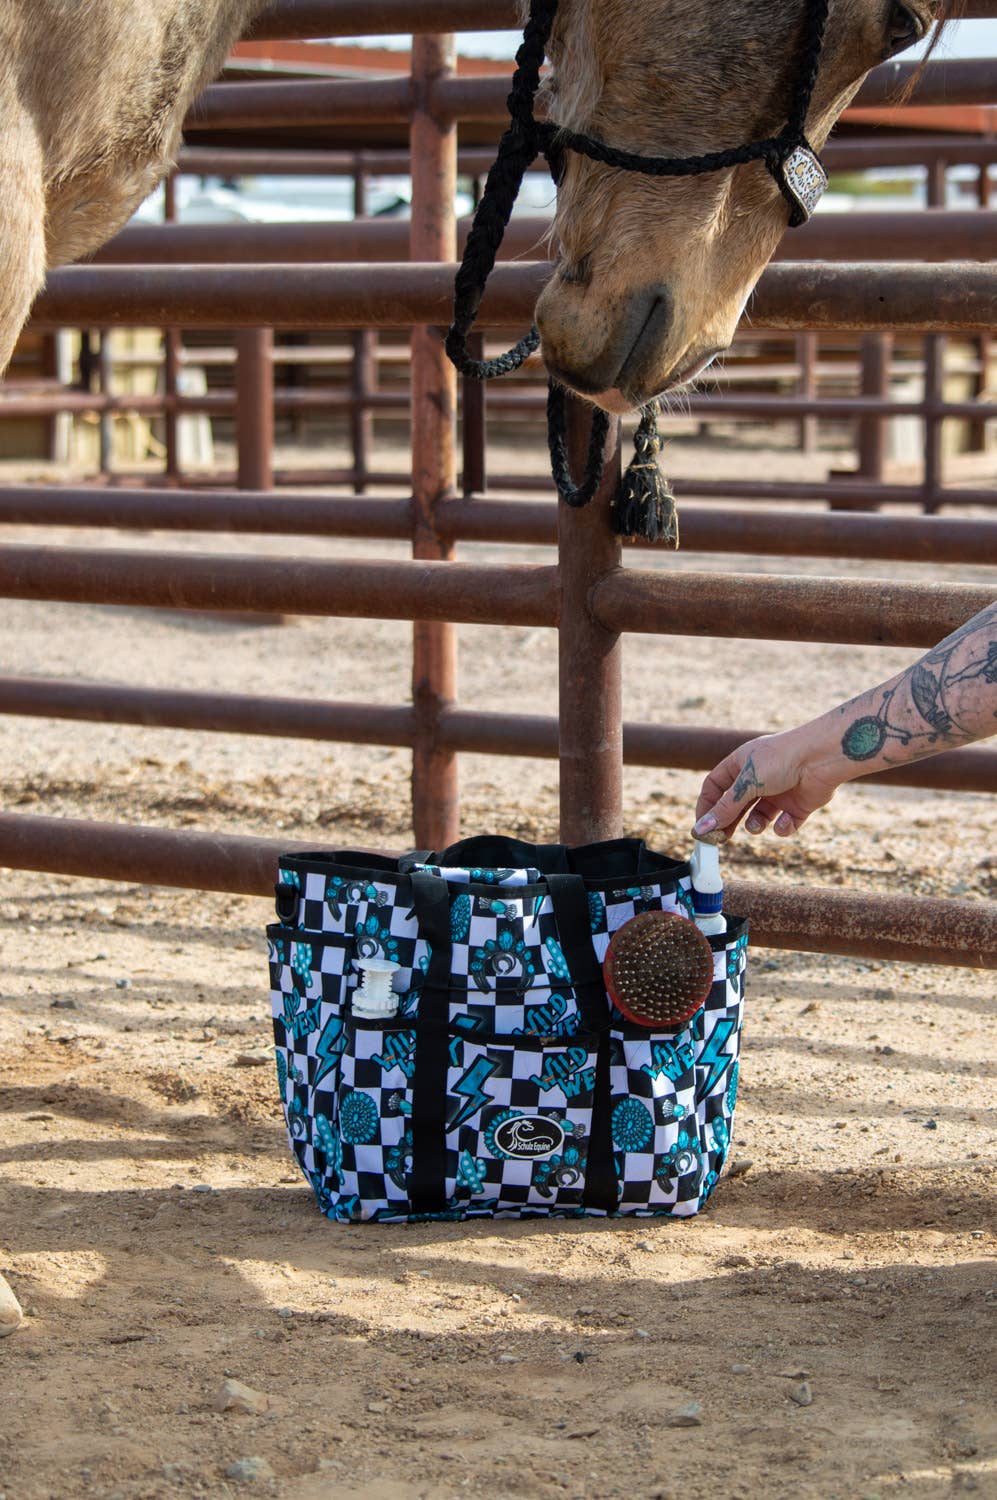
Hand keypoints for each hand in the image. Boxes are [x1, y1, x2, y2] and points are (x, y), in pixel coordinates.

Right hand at [691, 728, 844, 841]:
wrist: (822, 757)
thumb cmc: (781, 759)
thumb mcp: (747, 783)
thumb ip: (725, 808)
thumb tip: (702, 828)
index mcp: (741, 764)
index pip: (715, 786)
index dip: (706, 806)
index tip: (701, 826)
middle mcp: (758, 778)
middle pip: (734, 805)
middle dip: (728, 822)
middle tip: (721, 839)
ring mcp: (778, 792)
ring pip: (758, 817)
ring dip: (755, 825)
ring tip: (757, 825)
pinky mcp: (797, 805)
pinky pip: (784, 823)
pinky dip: (783, 826)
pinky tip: (785, 821)